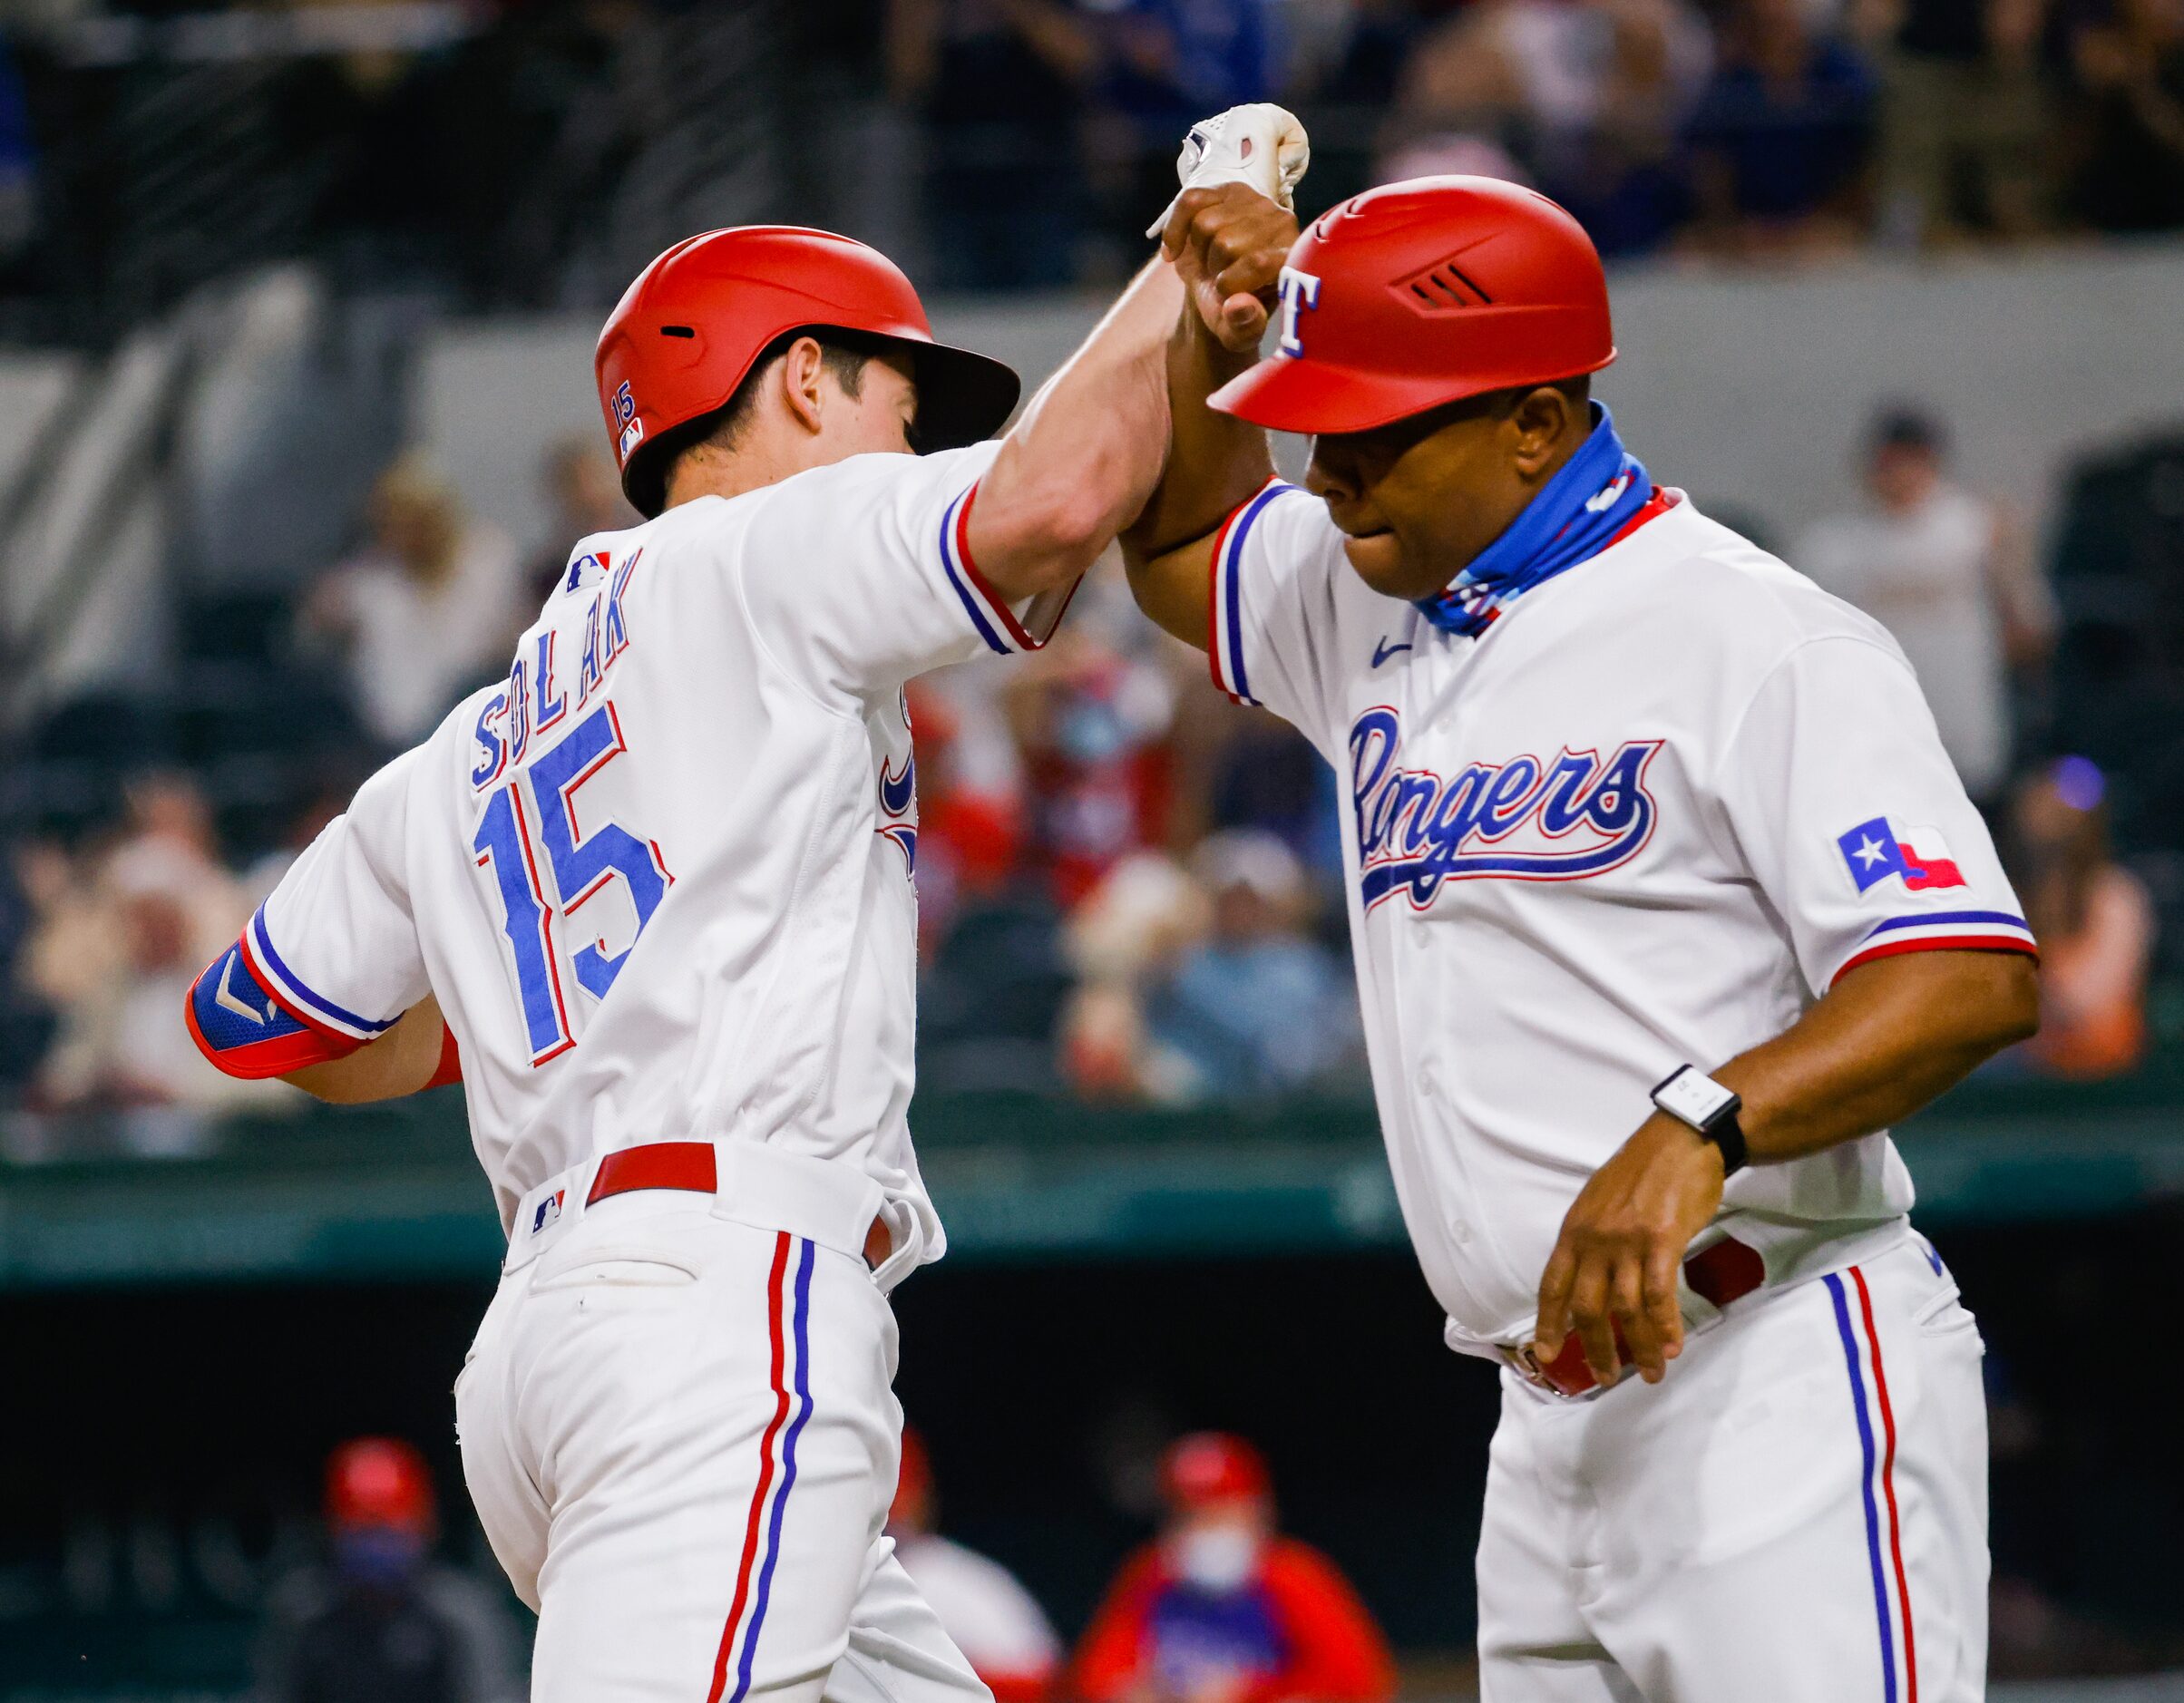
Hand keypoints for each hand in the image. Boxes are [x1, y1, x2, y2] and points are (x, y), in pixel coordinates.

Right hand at [1158, 183, 1299, 354]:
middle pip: (1225, 243)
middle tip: (1219, 277)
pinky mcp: (1228, 190)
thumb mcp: (1237, 331)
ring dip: (1198, 249)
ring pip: (1205, 222)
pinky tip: (1178, 249)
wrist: (1218, 286)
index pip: (1259, 262)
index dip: (1230, 284)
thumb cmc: (1233, 309)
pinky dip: (1175, 229)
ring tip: (1210, 260)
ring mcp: (1255, 201)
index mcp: (1291, 260)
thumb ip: (1242, 327)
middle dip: (1212, 267)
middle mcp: (1281, 223)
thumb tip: (1238, 307)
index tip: (1227, 295)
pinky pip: (1189, 202)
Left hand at [1531, 1114, 1725, 1387]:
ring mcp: (1627, 1241)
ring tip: (1649, 1372)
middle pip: (1586, 1306)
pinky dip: (1665, 1326)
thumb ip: (1591, 1239)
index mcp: (1575, 1230)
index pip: (1552, 1285)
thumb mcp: (1599, 1201)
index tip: (1546, 1352)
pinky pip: (1659, 1294)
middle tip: (1605, 1376)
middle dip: (1594, 1347)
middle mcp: (1595, 1239)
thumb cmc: (1643, 1170)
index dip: (1548, 1323)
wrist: (1680, 1139)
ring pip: (1625, 1309)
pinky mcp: (1662, 1240)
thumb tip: (1589, 1276)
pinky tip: (1672, 1346)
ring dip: (1638, 1347)